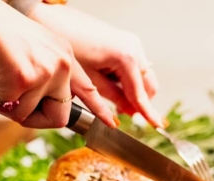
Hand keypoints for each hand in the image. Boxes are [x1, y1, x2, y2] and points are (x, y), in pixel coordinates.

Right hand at [0, 0, 115, 127]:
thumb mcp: (31, 53)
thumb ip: (43, 77)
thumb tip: (38, 108)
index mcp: (64, 55)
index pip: (87, 88)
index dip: (98, 109)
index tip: (111, 123)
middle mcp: (61, 63)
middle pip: (59, 117)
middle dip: (31, 118)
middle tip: (9, 103)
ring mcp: (45, 71)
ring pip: (27, 116)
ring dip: (3, 105)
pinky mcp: (25, 79)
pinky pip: (9, 110)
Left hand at [29, 4, 162, 127]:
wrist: (55, 21)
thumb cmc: (68, 47)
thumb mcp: (90, 80)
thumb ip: (113, 98)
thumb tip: (129, 111)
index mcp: (127, 57)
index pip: (140, 93)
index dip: (148, 112)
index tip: (158, 125)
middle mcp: (134, 48)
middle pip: (148, 85)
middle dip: (139, 102)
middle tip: (123, 114)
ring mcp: (132, 43)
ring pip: (143, 77)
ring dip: (133, 91)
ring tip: (113, 99)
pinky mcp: (126, 42)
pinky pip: (135, 67)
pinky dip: (128, 80)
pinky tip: (112, 84)